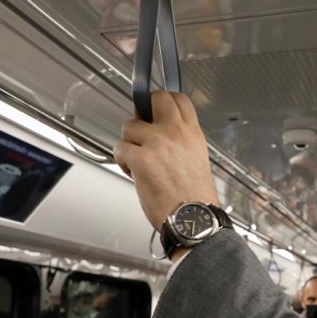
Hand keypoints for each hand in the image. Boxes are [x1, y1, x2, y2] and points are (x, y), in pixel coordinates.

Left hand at [114, 91, 219, 231]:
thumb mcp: (197, 160)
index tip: (156, 109)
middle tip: (141, 127)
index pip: (179, 99)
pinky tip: (134, 173)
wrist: (193, 218)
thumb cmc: (195, 198)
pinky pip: (119, 148)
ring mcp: (157, 143)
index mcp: (192, 134)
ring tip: (138, 161)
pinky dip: (122, 161)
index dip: (164, 100)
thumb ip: (181, 142)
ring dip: (129, 142)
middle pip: (155, 99)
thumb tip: (159, 134)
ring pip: (129, 126)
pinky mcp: (140, 158)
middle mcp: (176, 133)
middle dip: (143, 111)